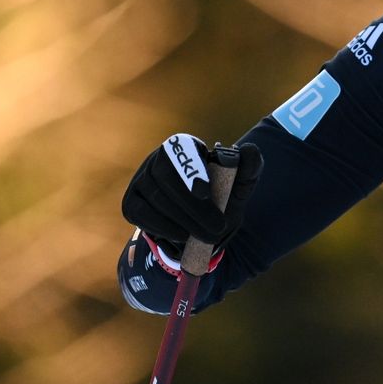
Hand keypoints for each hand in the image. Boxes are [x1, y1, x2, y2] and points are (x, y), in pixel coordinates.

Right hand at [122, 135, 261, 267]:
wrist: (199, 226)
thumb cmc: (220, 199)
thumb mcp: (238, 186)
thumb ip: (249, 168)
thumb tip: (250, 151)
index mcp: (184, 146)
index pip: (181, 149)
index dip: (190, 170)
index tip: (207, 194)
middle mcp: (157, 158)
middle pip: (165, 175)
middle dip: (191, 205)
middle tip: (217, 227)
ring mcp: (141, 180)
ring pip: (155, 197)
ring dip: (182, 220)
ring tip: (207, 236)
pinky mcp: (131, 202)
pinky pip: (141, 213)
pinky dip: (162, 227)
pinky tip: (182, 237)